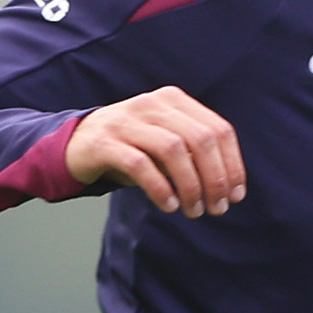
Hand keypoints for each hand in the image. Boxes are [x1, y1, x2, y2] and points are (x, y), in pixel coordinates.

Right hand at [64, 86, 246, 218]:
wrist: (76, 144)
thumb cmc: (132, 147)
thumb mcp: (165, 143)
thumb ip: (194, 155)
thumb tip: (229, 188)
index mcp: (174, 101)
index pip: (218, 129)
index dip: (233, 165)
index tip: (236, 195)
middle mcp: (152, 105)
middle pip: (200, 139)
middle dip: (215, 178)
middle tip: (217, 208)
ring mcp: (127, 121)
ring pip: (173, 150)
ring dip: (191, 186)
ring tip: (193, 210)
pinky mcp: (105, 142)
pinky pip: (141, 165)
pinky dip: (160, 188)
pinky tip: (169, 206)